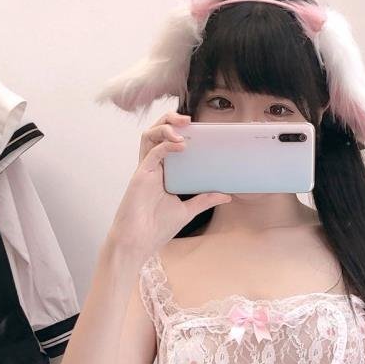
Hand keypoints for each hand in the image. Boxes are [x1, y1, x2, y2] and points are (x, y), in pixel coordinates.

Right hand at [107, 120, 228, 259]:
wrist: (138, 244)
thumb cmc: (156, 229)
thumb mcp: (187, 210)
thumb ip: (204, 200)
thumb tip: (226, 195)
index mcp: (161, 172)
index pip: (166, 142)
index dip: (178, 130)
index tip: (196, 127)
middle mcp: (151, 167)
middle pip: (155, 133)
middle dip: (170, 119)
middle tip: (189, 119)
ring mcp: (144, 170)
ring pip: (148, 136)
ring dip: (165, 126)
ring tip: (182, 127)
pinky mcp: (140, 176)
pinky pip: (152, 153)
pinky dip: (165, 145)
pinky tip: (180, 145)